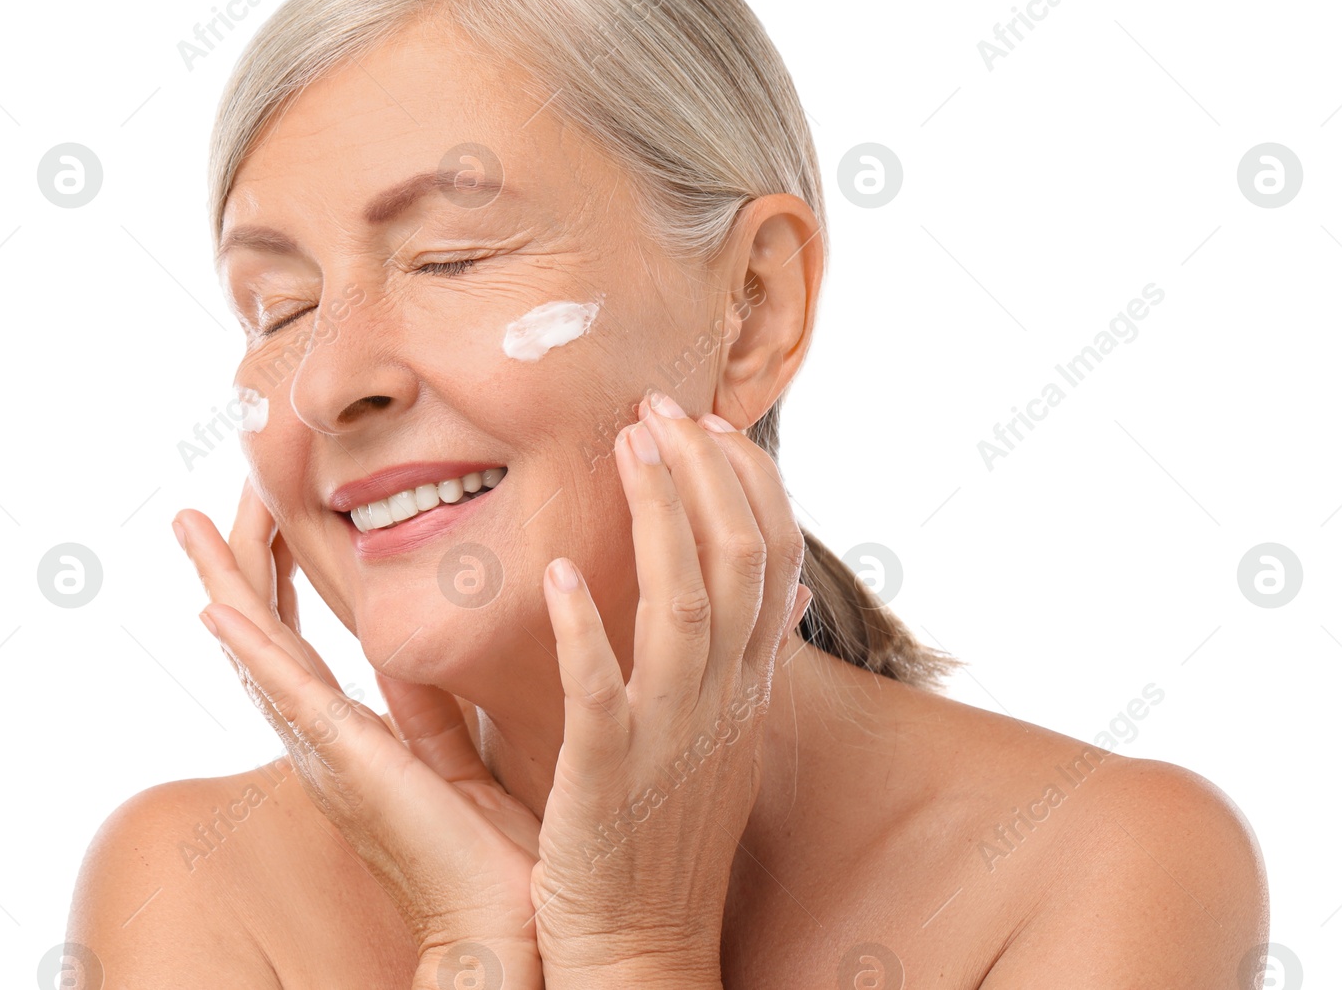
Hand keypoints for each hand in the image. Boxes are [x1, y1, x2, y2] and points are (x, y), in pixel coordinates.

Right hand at [174, 480, 544, 989]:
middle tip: (201, 503)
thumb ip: (427, 708)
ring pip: (260, 652)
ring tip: (188, 526)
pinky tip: (216, 607)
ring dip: (223, 584)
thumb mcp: (454, 757)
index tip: (265, 511)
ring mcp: (325, 751)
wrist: (496, 926)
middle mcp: (321, 740)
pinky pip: (292, 697)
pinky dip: (251, 650)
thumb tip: (405, 654)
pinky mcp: (348, 764)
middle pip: (262, 635)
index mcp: (348, 734)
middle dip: (234, 564)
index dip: (276, 575)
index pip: (299, 638)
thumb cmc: (483, 855)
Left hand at [530, 391, 812, 988]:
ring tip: (627, 443)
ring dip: (659, 515)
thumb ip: (748, 660)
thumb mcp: (728, 738)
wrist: (644, 948)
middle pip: (739, 560)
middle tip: (657, 406)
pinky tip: (558, 575)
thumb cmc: (669, 834)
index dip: (750, 483)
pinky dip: (585, 632)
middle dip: (704, 472)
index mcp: (747, 686)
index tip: (712, 426)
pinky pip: (603, 694)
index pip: (774, 558)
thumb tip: (784, 594)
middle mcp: (723, 701)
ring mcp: (672, 738)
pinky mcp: (608, 779)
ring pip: (685, 605)